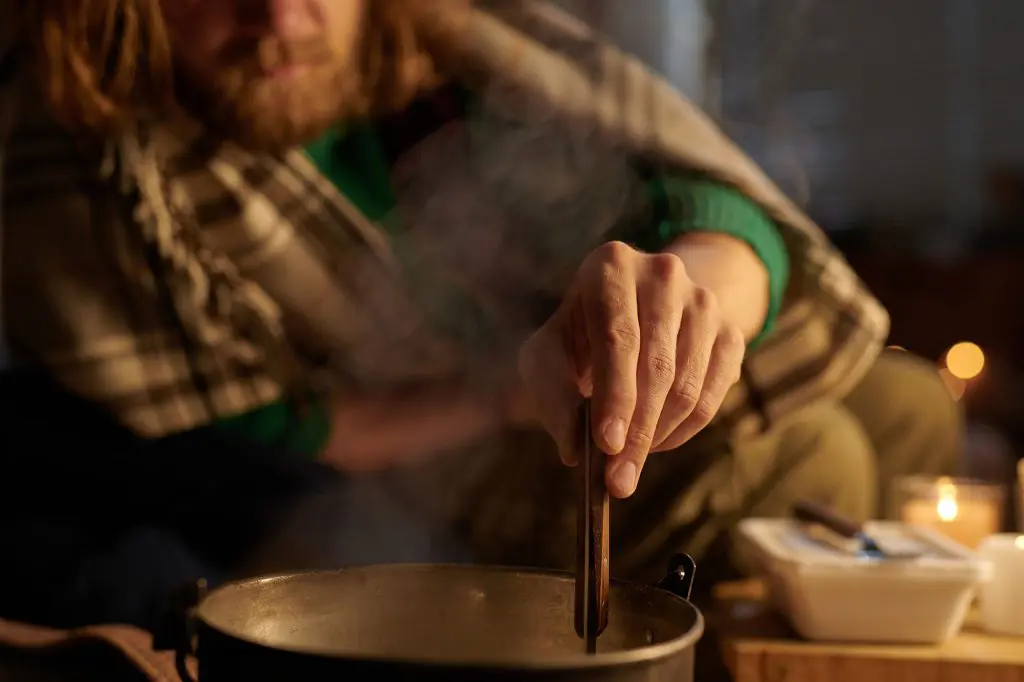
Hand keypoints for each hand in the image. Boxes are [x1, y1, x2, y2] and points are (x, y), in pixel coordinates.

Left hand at [517, 241, 745, 497]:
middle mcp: (664, 273)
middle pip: (656, 367)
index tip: (605, 446)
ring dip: (657, 436)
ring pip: (687, 386)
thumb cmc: (580, 335)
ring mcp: (704, 300)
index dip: (614, 396)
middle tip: (618, 480)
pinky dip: (684, 430)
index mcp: (611, 265)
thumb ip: (553, 394)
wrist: (634, 305)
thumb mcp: (549, 353)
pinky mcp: (731, 330)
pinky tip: (656, 442)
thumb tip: (575, 449)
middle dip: (635, 432)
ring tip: (627, 464)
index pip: (618, 338)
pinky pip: (714, 394)